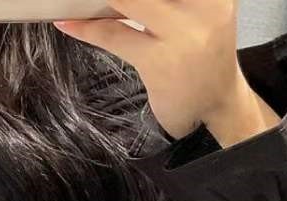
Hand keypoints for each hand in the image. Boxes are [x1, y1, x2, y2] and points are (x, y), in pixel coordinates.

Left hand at [53, 1, 280, 146]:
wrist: (218, 103)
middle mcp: (203, 6)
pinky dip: (88, 28)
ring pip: (128, 1)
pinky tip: (69, 23)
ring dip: (96, 1)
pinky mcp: (158, 61)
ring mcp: (181, 34)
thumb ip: (170, 0)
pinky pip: (114, 35)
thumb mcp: (201, 11)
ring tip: (76, 1)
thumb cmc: (204, 53)